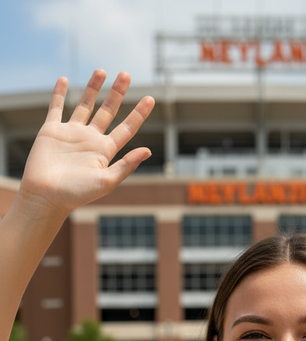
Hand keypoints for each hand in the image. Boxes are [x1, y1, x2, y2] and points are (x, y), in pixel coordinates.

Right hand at [18, 69, 154, 217]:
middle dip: (117, 93)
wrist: (46, 196)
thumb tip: (149, 150)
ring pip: (85, 105)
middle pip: (107, 111)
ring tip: (102, 71)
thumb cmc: (77, 194)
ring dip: (93, 88)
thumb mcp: (107, 181)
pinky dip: (59, 93)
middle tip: (126, 74)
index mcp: (105, 151)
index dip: (139, 114)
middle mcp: (90, 139)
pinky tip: (65, 80)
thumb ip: (127, 165)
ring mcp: (71, 133)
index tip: (151, 98)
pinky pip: (56, 107)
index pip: (126, 128)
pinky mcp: (52, 131)